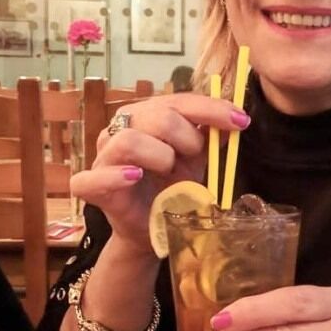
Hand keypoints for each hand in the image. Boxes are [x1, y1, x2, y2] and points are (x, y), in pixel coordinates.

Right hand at [69, 94, 249, 254]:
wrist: (155, 228)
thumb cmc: (171, 188)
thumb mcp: (196, 160)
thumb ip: (211, 137)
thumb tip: (237, 118)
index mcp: (145, 116)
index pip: (177, 101)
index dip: (210, 109)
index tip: (241, 121)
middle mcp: (120, 129)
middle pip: (155, 116)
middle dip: (186, 135)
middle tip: (195, 154)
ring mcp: (103, 157)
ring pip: (128, 140)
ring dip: (159, 155)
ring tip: (169, 169)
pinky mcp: (90, 187)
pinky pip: (91, 178)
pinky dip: (115, 176)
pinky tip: (135, 177)